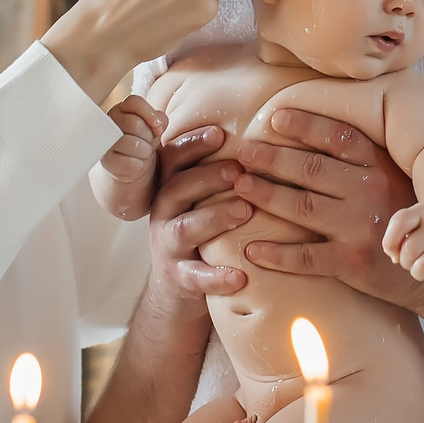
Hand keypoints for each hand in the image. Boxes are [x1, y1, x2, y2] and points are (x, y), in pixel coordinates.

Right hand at [92, 96, 165, 220]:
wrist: (129, 168)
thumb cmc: (142, 142)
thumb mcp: (153, 128)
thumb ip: (158, 119)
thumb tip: (158, 123)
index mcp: (120, 109)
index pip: (134, 101)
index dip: (150, 114)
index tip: (157, 127)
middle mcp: (108, 122)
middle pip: (135, 124)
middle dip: (148, 137)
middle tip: (146, 143)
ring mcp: (104, 142)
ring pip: (134, 144)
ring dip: (144, 152)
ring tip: (141, 154)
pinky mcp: (105, 161)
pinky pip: (131, 162)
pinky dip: (138, 166)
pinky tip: (134, 164)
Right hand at [144, 128, 251, 312]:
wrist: (176, 290)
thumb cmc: (200, 233)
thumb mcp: (200, 201)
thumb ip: (218, 175)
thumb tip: (258, 138)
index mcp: (171, 190)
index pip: (173, 160)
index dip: (192, 144)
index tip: (218, 133)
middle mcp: (165, 215)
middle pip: (176, 189)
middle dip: (206, 177)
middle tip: (238, 170)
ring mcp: (169, 248)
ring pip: (185, 229)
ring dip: (214, 217)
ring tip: (245, 211)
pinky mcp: (179, 279)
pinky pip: (195, 277)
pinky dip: (216, 277)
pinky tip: (240, 276)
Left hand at [232, 109, 423, 307]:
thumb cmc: (400, 218)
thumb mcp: (391, 180)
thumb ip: (362, 161)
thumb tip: (314, 135)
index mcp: (379, 167)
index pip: (339, 137)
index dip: (305, 126)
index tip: (274, 118)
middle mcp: (369, 192)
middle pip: (312, 169)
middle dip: (272, 158)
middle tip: (243, 153)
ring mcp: (360, 228)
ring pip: (303, 207)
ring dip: (266, 195)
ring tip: (240, 187)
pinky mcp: (352, 262)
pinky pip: (306, 256)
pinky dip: (276, 254)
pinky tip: (252, 249)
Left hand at [385, 202, 423, 286]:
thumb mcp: (412, 224)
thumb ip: (395, 237)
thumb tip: (395, 258)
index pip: (400, 221)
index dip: (390, 240)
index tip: (394, 248)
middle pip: (409, 251)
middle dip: (405, 261)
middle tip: (414, 257)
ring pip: (421, 269)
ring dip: (417, 272)